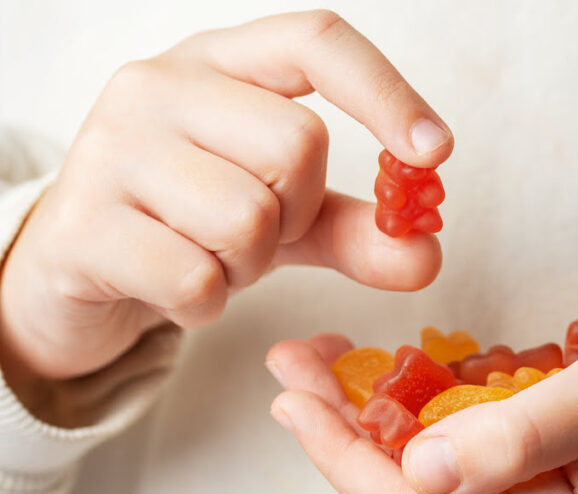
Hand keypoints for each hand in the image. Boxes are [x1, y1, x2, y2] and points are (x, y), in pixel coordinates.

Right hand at [0, 11, 452, 386]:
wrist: (78, 266)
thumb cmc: (190, 220)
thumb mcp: (286, 216)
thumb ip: (359, 230)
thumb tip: (427, 255)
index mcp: (222, 62)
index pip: (317, 42)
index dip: (387, 93)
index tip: (435, 152)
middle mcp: (161, 85)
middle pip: (296, 146)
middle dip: (297, 212)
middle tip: (257, 230)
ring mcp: (111, 147)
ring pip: (248, 217)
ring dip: (248, 264)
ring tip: (210, 256)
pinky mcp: (81, 224)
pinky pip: (196, 279)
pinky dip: (205, 303)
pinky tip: (174, 288)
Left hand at [265, 316, 577, 493]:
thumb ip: (522, 433)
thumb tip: (417, 470)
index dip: (343, 456)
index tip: (294, 397)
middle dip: (348, 437)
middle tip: (301, 370)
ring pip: (436, 489)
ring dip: (383, 426)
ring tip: (340, 367)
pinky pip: (475, 472)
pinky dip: (437, 424)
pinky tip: (420, 377)